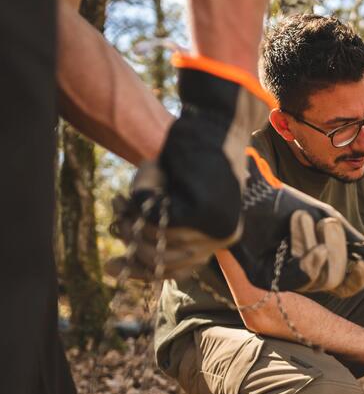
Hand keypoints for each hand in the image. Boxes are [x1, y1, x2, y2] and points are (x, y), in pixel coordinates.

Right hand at [106, 58, 271, 279]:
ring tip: (129, 191)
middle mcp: (224, 236)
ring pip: (154, 237)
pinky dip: (141, 193)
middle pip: (162, 260)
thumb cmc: (191, 155)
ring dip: (133, 212)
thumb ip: (154, 233)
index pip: (177, 272)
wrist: (215, 121)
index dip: (140, 271)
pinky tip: (147, 174)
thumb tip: (113, 270)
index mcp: (222, 237)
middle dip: (131, 236)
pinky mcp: (201, 212)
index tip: (110, 265)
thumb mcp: (172, 200)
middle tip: (117, 207)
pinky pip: (152, 215)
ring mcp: (215, 227)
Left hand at [230, 150, 363, 293]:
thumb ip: (350, 238)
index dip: (357, 277)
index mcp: (314, 263)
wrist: (251, 191)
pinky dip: (310, 261)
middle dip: (338, 251)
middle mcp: (297, 276)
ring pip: (318, 280)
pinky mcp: (263, 279)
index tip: (362, 262)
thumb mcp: (325, 218)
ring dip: (317, 246)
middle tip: (329, 223)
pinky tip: (313, 247)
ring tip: (302, 218)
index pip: (343, 284)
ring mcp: (280, 279)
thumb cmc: (284, 203)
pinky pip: (298, 279)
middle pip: (334, 282)